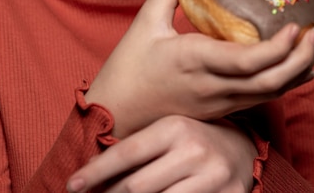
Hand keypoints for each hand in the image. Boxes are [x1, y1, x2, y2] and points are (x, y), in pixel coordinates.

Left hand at [67, 115, 256, 192]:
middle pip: (136, 187)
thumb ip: (138, 147)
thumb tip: (92, 169)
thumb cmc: (193, 140)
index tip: (71, 185)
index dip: (95, 172)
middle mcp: (193, 150)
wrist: (242, 150)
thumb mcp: (168, 132)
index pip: (126, 154)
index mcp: (175, 127)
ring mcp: (212, 178)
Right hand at [85, 0, 313, 137]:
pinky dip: (284, 84)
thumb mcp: (145, 20)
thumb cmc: (129, 67)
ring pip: (270, 95)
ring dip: (298, 72)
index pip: (246, 62)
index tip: (294, 26)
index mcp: (193, 61)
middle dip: (300, 59)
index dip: (277, 48)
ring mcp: (218, 103)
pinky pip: (260, 100)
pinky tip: (297, 69)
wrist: (116, 113)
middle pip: (270, 82)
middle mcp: (212, 87)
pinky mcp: (220, 111)